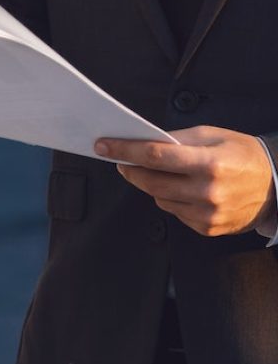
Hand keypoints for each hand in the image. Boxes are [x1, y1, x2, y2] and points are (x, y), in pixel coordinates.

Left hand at [94, 126, 276, 237]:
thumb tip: (143, 141)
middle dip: (130, 169)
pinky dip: (169, 200)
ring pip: (159, 200)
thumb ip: (178, 138)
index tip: (103, 146)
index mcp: (208, 162)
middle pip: (151, 182)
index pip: (155, 156)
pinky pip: (174, 213)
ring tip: (155, 172)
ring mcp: (207, 214)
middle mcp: (207, 192)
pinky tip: (179, 189)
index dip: (125, 150)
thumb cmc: (242, 154)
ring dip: (150, 185)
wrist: (275, 186)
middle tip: (118, 159)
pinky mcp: (207, 229)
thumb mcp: (213, 134)